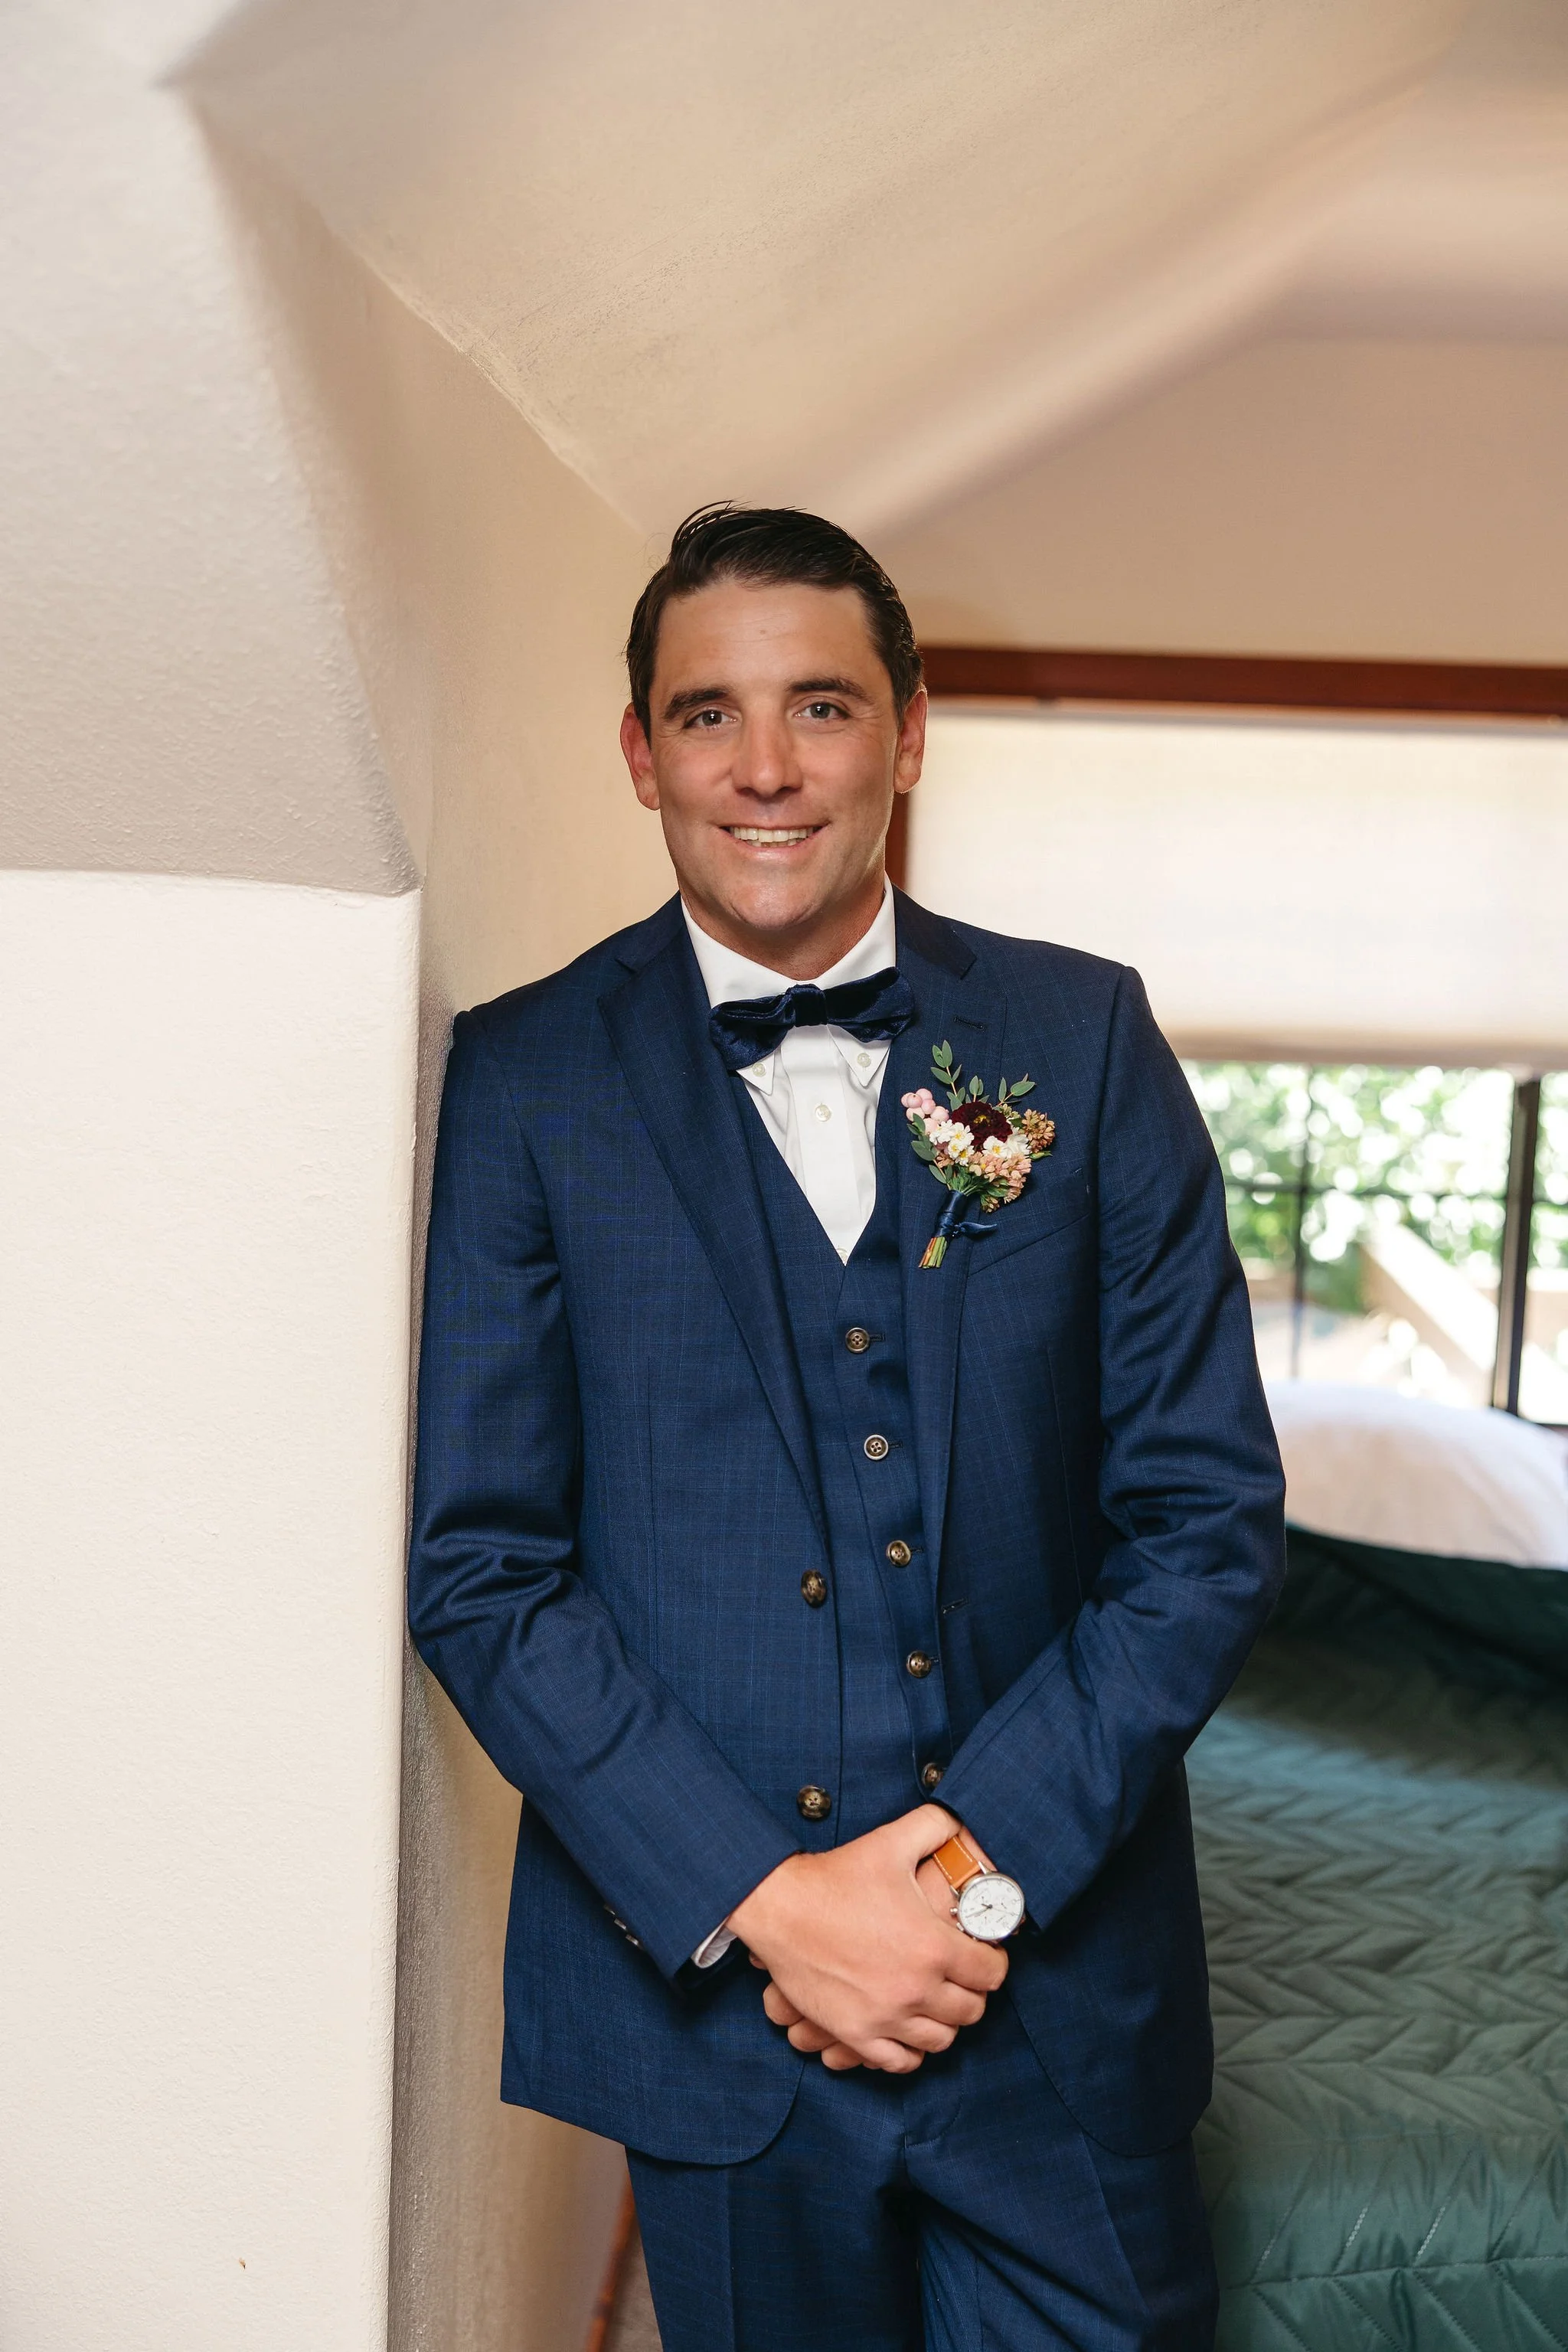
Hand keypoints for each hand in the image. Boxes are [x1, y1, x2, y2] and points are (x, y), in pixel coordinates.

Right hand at [729, 1805, 1005, 2073]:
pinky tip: (906, 2027)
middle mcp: (917, 1989)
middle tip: (959, 1975)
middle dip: (971, 1992)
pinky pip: (901, 2062)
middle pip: (971, 2011)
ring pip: (940, 2040)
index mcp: (934, 1946)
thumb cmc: (837, 1876)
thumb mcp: (891, 1842)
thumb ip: (936, 1826)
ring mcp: (885, 2017)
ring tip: (934, 2000)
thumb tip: (964, 1822)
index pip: (992, 1974)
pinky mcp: (856, 2034)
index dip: (993, 1961)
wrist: (780, 1907)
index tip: (982, 1953)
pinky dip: (911, 2050)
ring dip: (944, 2021)